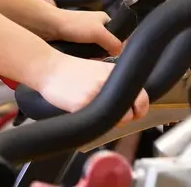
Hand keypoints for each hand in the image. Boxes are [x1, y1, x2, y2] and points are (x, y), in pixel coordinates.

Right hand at [35, 54, 149, 121]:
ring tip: (94, 110)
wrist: (48, 68)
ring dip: (107, 122)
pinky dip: (91, 121)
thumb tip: (129, 100)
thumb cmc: (70, 69)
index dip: (140, 108)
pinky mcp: (81, 105)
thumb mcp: (97, 68)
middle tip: (112, 114)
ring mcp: (95, 95)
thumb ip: (113, 81)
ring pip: (113, 121)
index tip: (136, 112)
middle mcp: (107, 83)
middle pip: (128, 114)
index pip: (141, 96)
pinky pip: (94, 123)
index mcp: (113, 72)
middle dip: (122, 118)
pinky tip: (83, 110)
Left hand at [52, 9, 122, 55]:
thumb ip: (113, 43)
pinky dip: (85, 56)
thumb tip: (120, 53)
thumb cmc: (74, 25)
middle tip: (98, 58)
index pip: (118, 35)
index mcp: (104, 19)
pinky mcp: (77, 40)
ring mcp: (86, 33)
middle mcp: (96, 24)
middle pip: (107, 44)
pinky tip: (82, 59)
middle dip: (103, 53)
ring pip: (96, 49)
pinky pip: (86, 51)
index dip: (116, 46)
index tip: (112, 54)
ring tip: (90, 59)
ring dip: (94, 55)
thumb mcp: (99, 33)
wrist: (51, 27)